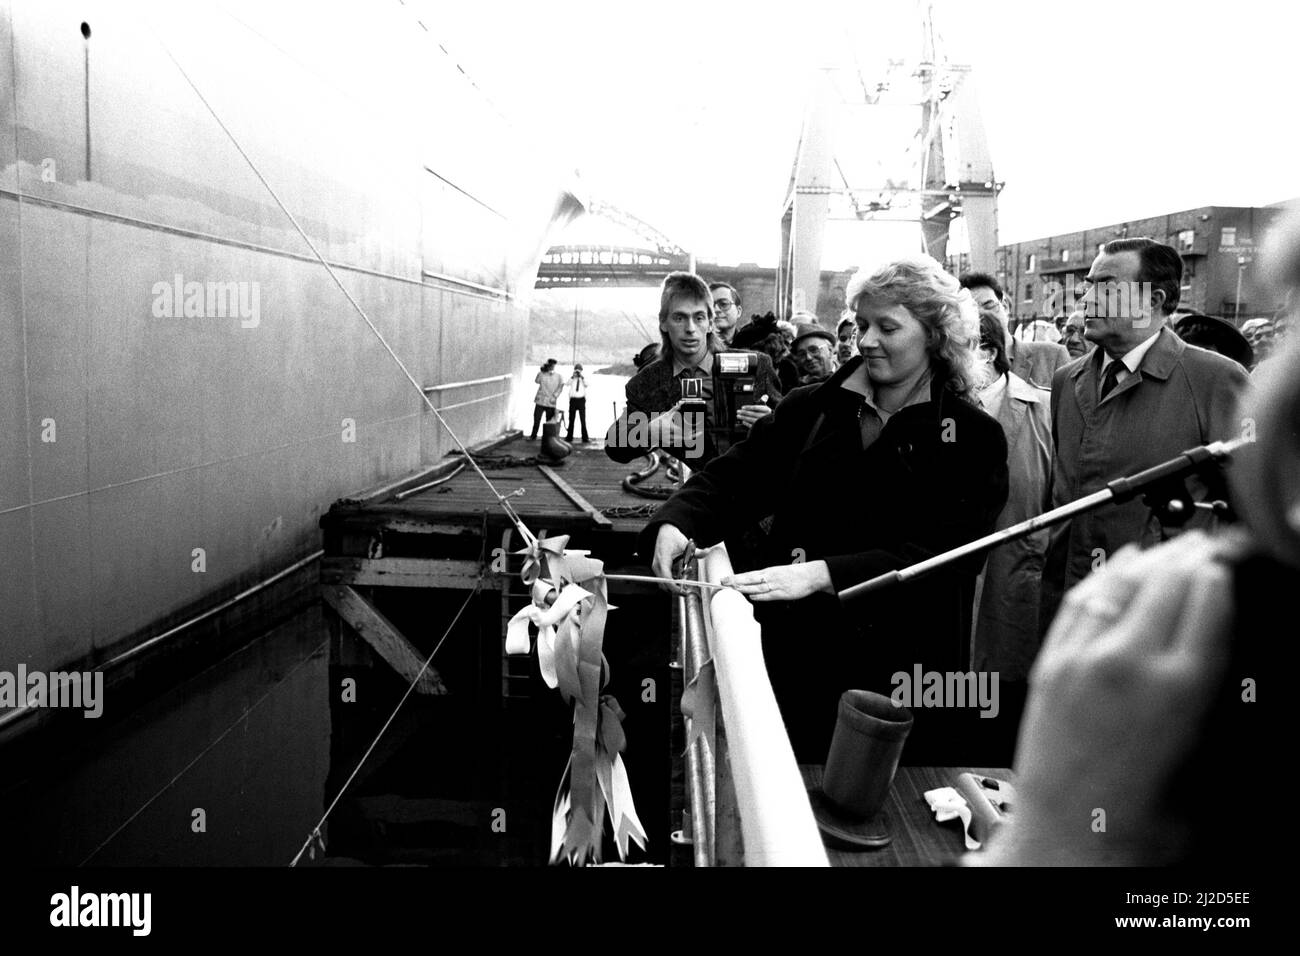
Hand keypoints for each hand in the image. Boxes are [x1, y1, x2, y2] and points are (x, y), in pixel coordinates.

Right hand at [648, 404, 694, 447]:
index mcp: (670, 428)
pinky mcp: (668, 443)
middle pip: (684, 437)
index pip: (683, 430)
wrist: (648, 432)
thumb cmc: (657, 422)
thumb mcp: (666, 415)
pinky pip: (678, 441)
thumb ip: (674, 409)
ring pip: (682, 440)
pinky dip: (682, 438)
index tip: (697, 428)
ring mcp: (669, 440)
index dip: (691, 430)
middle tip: (700, 432)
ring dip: (689, 437)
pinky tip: (687, 436)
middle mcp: (670, 435)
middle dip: (694, 435)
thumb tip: (681, 403)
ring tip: (696, 434)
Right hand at [651, 524, 690, 593]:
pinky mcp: (658, 569)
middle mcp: (657, 565)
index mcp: (663, 559)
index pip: (666, 578)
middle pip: (664, 584)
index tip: (683, 591)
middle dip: (676, 587)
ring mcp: (657, 568)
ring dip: (676, 583)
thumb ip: (696, 551)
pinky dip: (673, 580)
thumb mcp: (685, 544)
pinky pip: (664, 579)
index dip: (674, 587)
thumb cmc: (673, 538)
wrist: (664, 532)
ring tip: (687, 572)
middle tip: (688, 588)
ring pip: (664, 583)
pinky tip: (682, 572)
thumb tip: (707, 552)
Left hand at [722, 560, 832, 601]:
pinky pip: (769, 595)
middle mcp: (770, 577)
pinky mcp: (783, 593)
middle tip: (723, 582)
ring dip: (744, 588)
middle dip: (736, 581)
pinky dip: (759, 596)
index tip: (725, 579)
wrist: (810, 575)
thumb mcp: (778, 574)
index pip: (748, 575)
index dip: (736, 577)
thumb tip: (753, 587)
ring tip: (733, 589)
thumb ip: (766, 580)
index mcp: (768, 572)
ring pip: (757, 587)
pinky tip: (751, 596)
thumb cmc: (794, 575)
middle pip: (749, 579)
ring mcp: (776, 585)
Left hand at [735, 404, 772, 427]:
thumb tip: (765, 396)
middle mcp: (765, 416)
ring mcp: (762, 423)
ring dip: (744, 418)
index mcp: (766, 410)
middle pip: (753, 413)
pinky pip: (752, 426)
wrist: (772, 424)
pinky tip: (743, 421)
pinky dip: (747, 423)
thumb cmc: (767, 415)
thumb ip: (764, 401)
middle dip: (744, 412)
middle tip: (738, 411)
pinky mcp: (760, 428)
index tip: (742, 407)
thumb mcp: (766, 408)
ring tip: (738, 416)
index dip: (748, 407)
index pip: (756, 408)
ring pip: (751, 419)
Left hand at [978, 533, 1233, 865]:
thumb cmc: (1140, 817)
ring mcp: (1082, 660)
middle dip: (1190, 554)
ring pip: (1121, 584)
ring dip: (1149, 558)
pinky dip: (1103, 578)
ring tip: (1169, 547)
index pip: (1209, 601)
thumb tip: (1213, 647)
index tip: (1227, 557)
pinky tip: (1118, 566)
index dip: (1221, 570)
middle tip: (1205, 542)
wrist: (1069, 842)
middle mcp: (1129, 664)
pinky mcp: (1049, 666)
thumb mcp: (1203, 752)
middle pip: (1167, 582)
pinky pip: (1078, 605)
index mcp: (1180, 687)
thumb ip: (1208, 689)